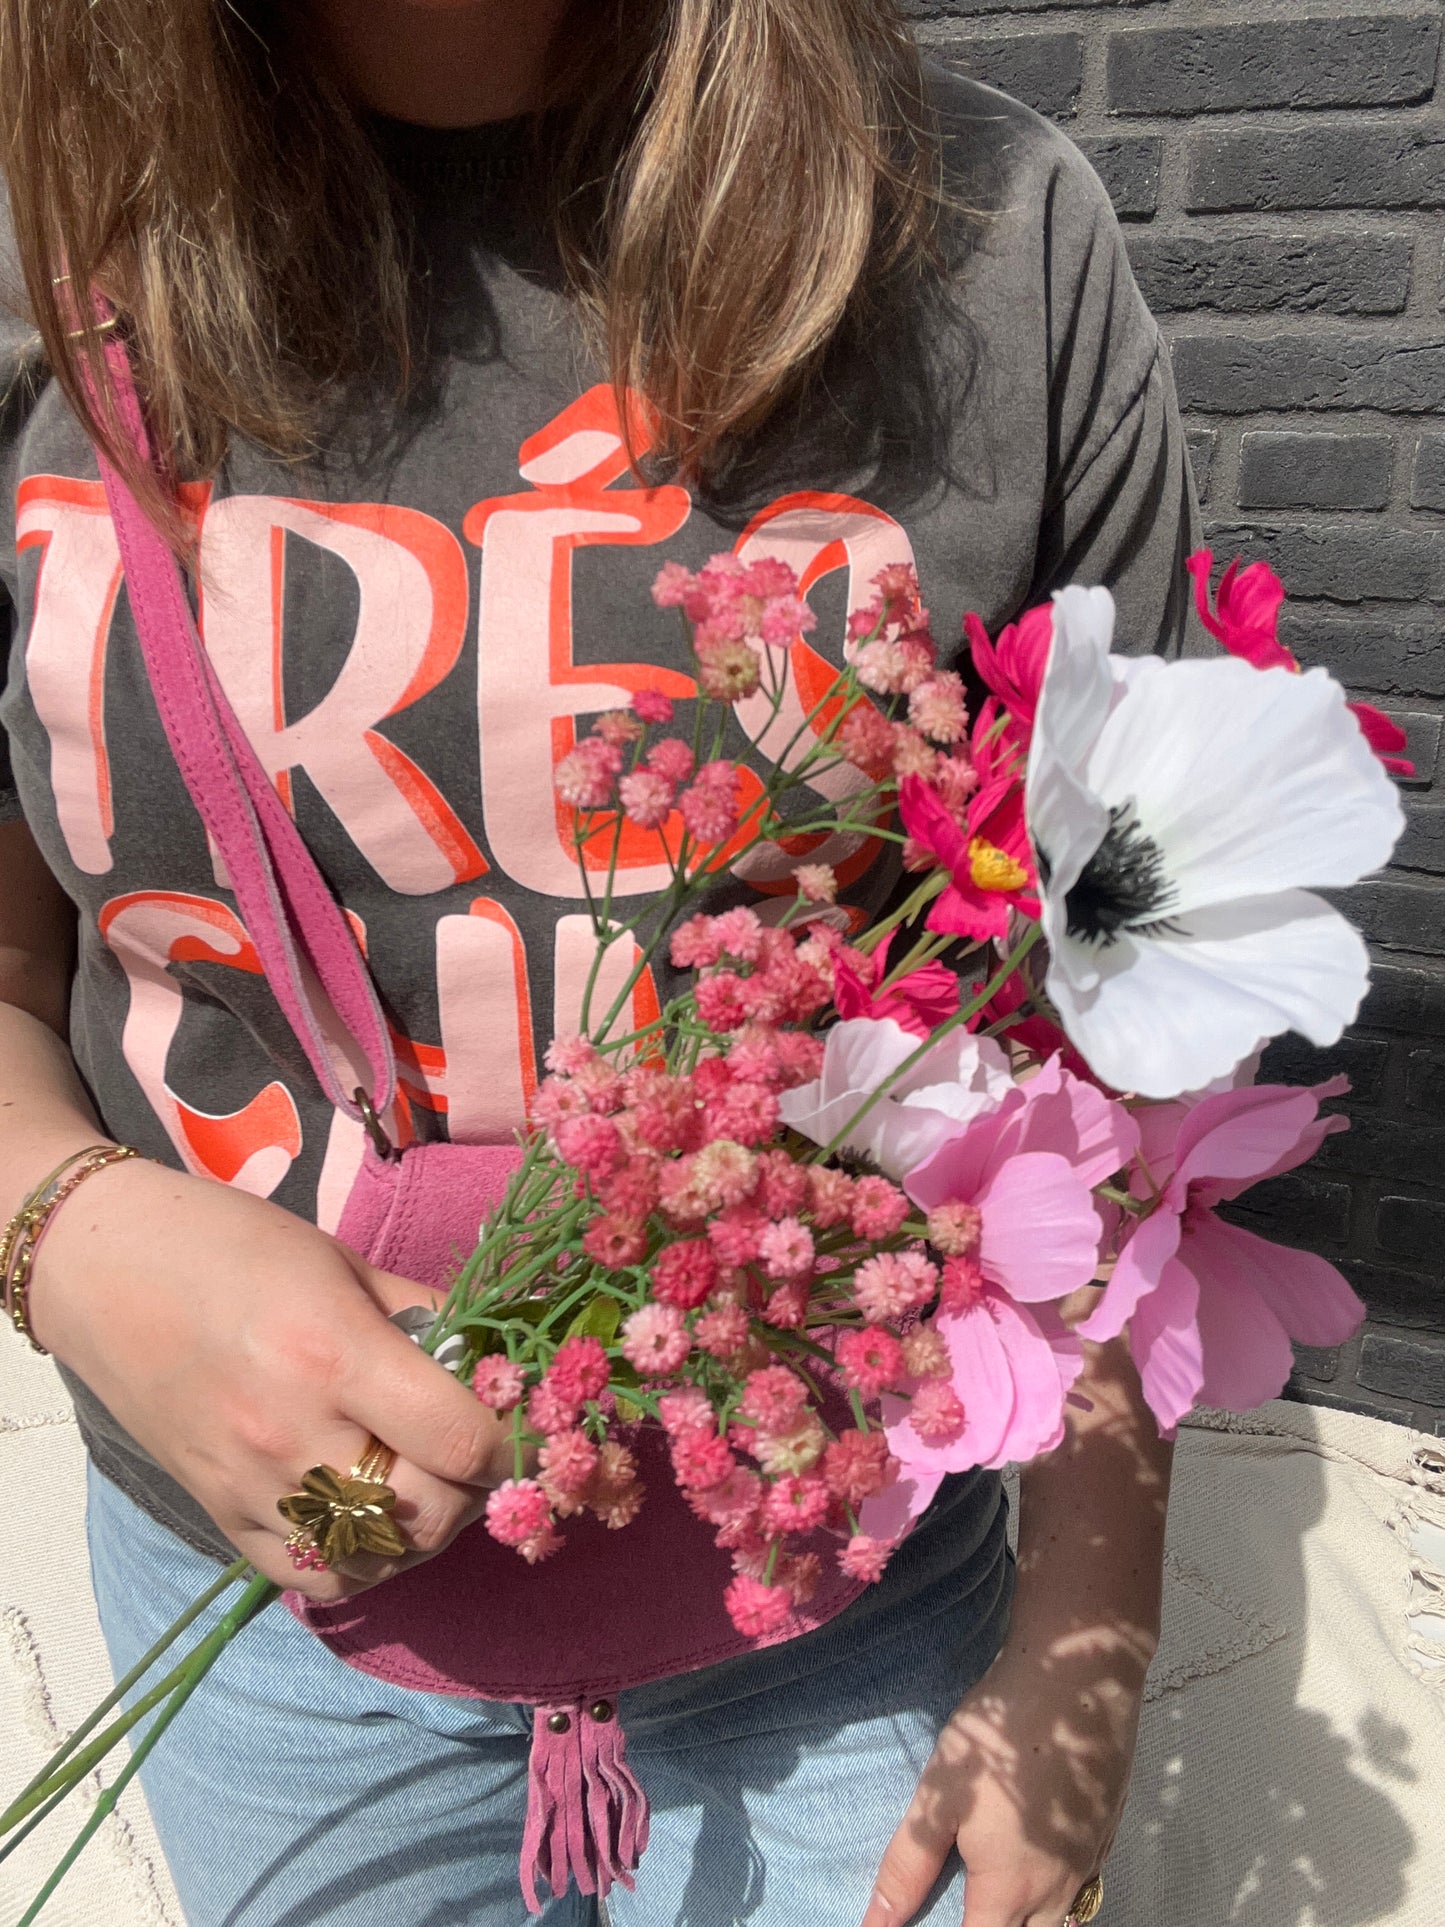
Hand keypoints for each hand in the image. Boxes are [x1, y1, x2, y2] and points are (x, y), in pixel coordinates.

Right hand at [27, 1155, 513, 1600]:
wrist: (105, 1271)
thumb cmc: (233, 1246)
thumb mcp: (346, 1263)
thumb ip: (426, 1317)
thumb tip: (500, 1359)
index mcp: (334, 1355)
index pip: (461, 1440)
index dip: (508, 1440)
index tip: (517, 1420)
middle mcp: (294, 1434)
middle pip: (429, 1511)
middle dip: (475, 1487)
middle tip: (477, 1451)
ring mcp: (253, 1488)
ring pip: (381, 1558)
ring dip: (426, 1530)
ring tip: (429, 1479)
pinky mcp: (221, 1518)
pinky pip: (317, 1579)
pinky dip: (364, 1563)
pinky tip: (374, 1516)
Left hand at [862, 1620, 1151, 1926]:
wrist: (1075, 1679)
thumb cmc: (996, 1739)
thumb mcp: (938, 1796)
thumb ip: (908, 1866)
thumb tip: (875, 1923)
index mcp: (1010, 1889)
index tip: (933, 1922)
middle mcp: (1058, 1889)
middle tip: (969, 1902)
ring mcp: (1090, 1860)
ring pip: (1064, 1918)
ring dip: (1032, 1918)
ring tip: (1000, 1893)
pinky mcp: (1107, 1830)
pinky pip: (1085, 1885)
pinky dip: (1061, 1893)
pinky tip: (1043, 1860)